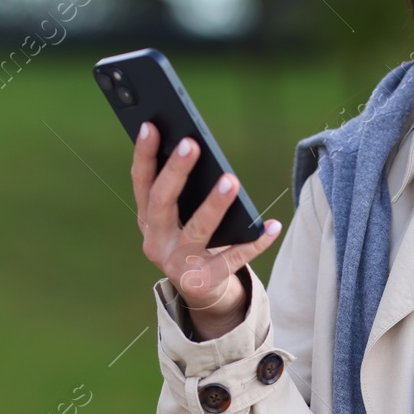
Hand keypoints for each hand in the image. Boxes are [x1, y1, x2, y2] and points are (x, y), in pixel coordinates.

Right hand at [130, 123, 280, 340]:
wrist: (199, 288)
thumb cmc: (191, 238)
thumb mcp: (179, 217)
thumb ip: (182, 190)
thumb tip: (193, 146)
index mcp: (147, 219)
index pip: (141, 183)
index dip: (144, 155)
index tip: (150, 126)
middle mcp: (156, 241)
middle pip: (162, 203)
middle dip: (176, 172)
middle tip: (193, 144)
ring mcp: (178, 263)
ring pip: (197, 231)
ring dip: (214, 205)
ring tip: (231, 180)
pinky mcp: (204, 280)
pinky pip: (233, 258)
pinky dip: (254, 242)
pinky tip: (272, 225)